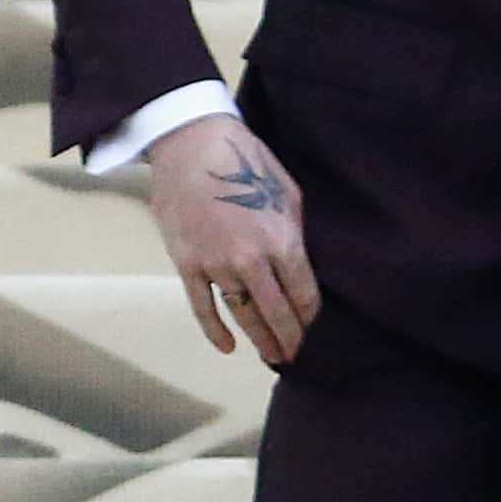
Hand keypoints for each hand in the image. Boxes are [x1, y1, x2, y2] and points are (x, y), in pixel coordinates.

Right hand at [143, 115, 321, 366]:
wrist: (192, 145)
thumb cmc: (245, 160)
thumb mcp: (287, 191)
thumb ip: (295, 232)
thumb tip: (297, 264)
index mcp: (282, 240)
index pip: (303, 294)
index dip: (310, 318)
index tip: (312, 328)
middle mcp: (252, 260)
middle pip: (276, 313)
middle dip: (288, 338)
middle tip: (295, 355)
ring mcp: (217, 266)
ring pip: (243, 315)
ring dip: (260, 340)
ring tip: (272, 357)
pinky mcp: (188, 265)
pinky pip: (203, 307)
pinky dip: (215, 331)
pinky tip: (228, 347)